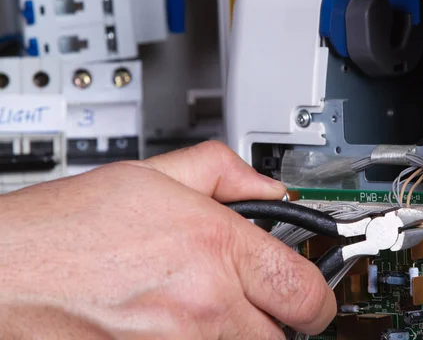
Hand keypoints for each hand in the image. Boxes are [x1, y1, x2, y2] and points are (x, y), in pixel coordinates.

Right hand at [0, 141, 335, 338]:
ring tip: (201, 308)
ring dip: (236, 335)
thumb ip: (222, 171)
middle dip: (277, 318)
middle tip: (256, 299)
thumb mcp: (151, 175)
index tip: (313, 291)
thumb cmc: (64, 229)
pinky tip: (171, 324)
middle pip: (284, 337)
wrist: (3, 274)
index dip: (318, 294)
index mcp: (214, 246)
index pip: (306, 289)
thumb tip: (267, 190)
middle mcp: (204, 304)